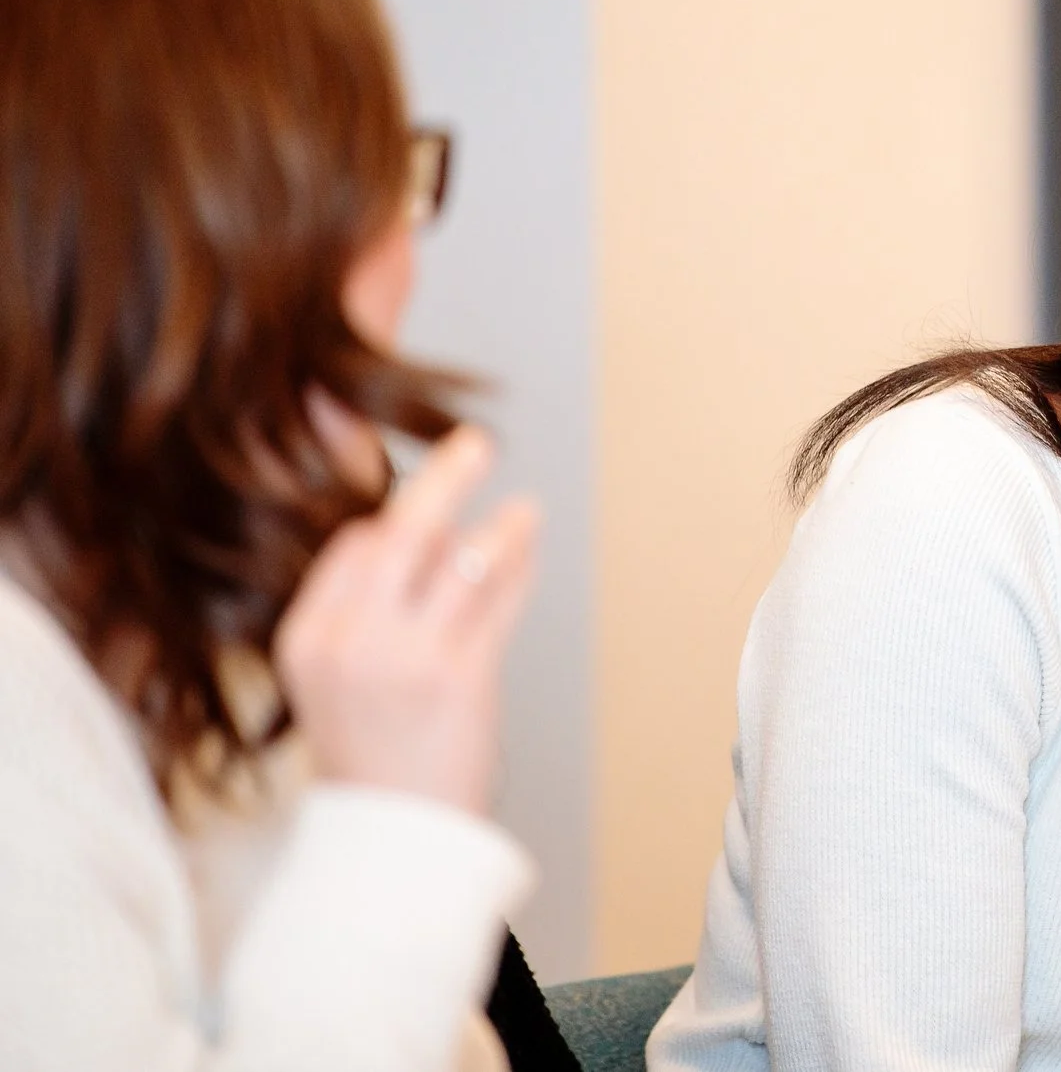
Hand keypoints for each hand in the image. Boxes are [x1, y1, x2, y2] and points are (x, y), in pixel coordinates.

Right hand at [274, 426, 538, 814]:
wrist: (393, 837)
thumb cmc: (373, 751)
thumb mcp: (340, 674)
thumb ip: (368, 605)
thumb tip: (421, 531)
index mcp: (309, 637)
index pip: (355, 546)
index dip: (396, 521)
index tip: (428, 503)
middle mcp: (351, 642)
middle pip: (402, 533)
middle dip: (444, 480)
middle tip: (477, 445)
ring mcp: (407, 657)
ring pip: (462, 560)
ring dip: (501, 528)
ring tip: (523, 513)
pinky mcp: (462, 675)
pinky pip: (499, 599)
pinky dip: (519, 565)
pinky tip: (528, 547)